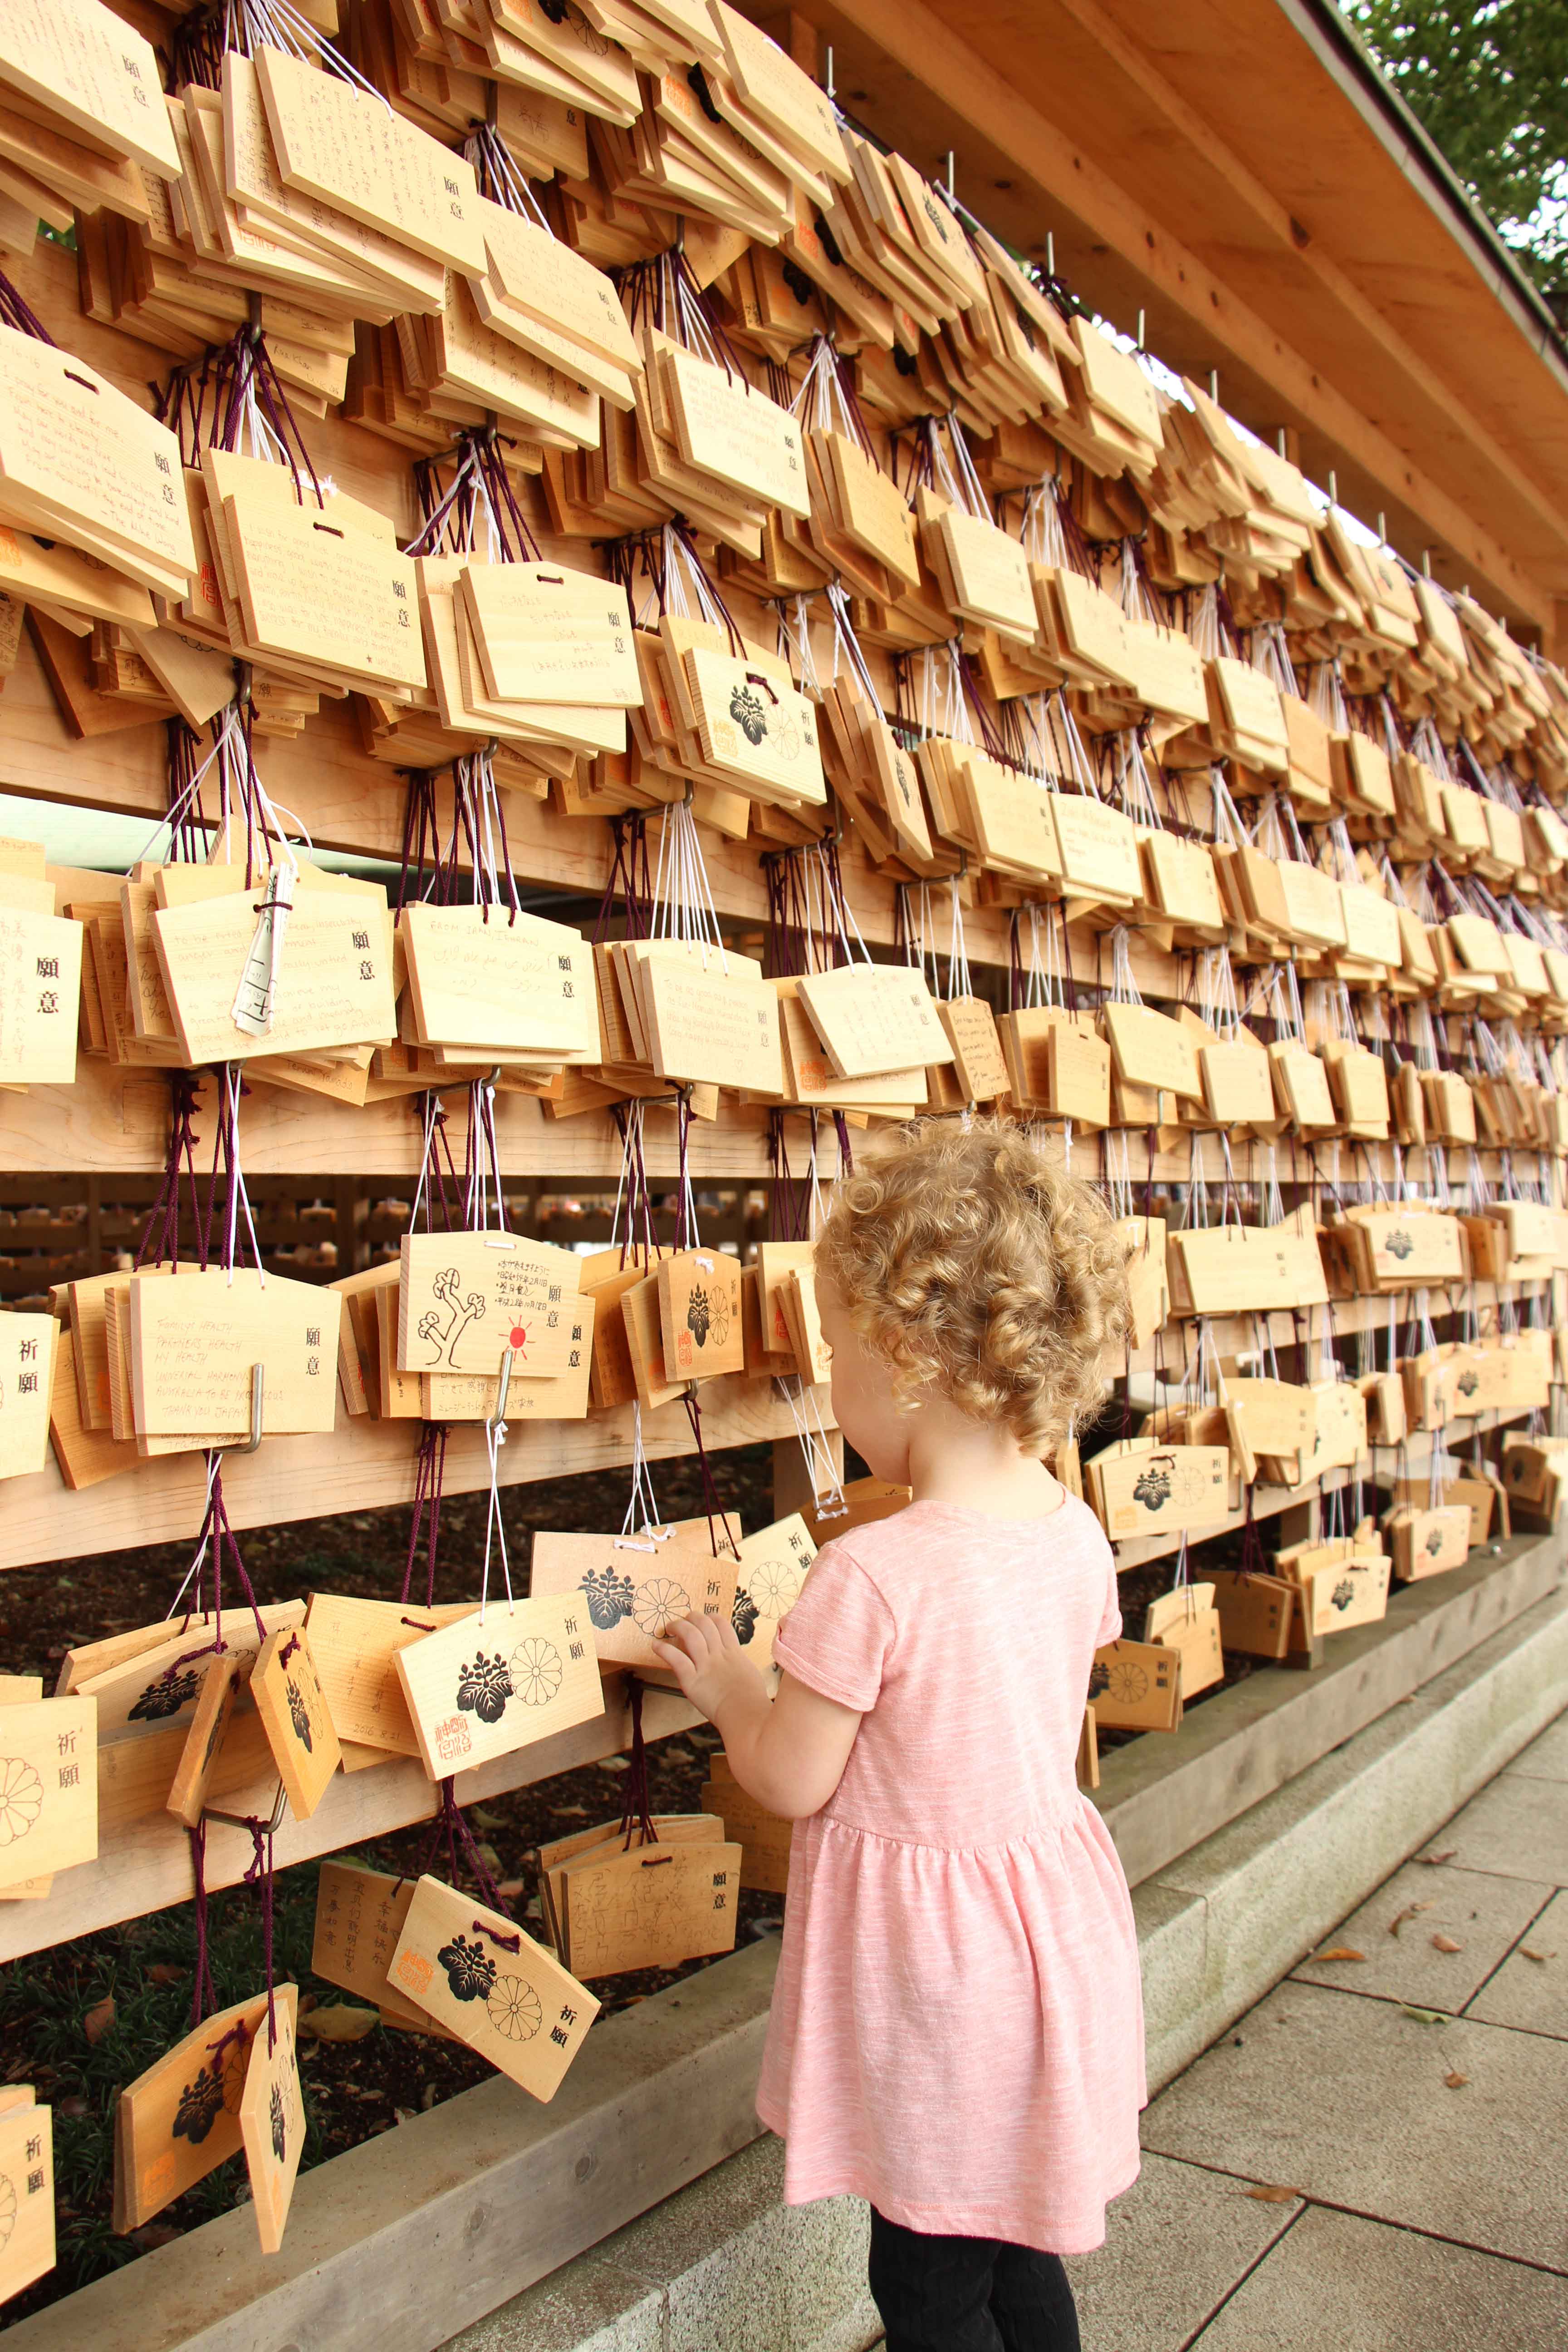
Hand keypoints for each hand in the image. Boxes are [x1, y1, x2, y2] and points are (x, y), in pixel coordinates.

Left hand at [650, 1611, 767, 1726]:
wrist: (745, 1716)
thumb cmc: (751, 1701)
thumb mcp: (750, 1674)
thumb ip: (739, 1663)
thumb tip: (735, 1661)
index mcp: (734, 1653)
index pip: (721, 1624)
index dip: (711, 1618)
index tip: (704, 1619)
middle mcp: (719, 1655)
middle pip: (704, 1624)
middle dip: (692, 1618)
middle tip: (685, 1620)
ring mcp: (705, 1666)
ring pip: (691, 1635)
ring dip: (678, 1626)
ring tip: (670, 1626)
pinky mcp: (692, 1681)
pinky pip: (676, 1659)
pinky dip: (664, 1650)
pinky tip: (656, 1645)